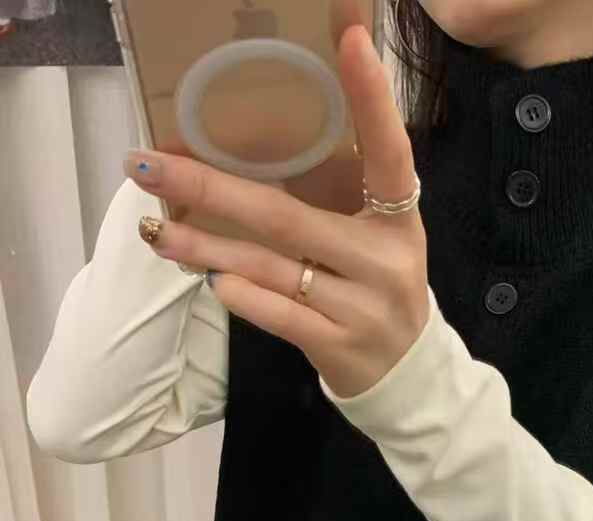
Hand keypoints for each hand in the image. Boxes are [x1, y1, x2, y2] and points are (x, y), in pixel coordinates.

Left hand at [125, 24, 428, 400]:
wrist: (410, 376)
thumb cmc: (376, 290)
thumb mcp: (375, 236)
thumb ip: (332, 195)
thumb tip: (244, 148)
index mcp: (397, 219)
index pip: (389, 152)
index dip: (372, 99)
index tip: (352, 38)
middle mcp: (383, 260)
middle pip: (287, 216)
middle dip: (210, 188)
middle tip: (149, 164)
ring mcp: (362, 307)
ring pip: (269, 267)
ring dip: (204, 247)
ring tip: (156, 231)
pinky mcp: (339, 346)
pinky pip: (277, 314)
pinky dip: (240, 295)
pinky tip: (209, 280)